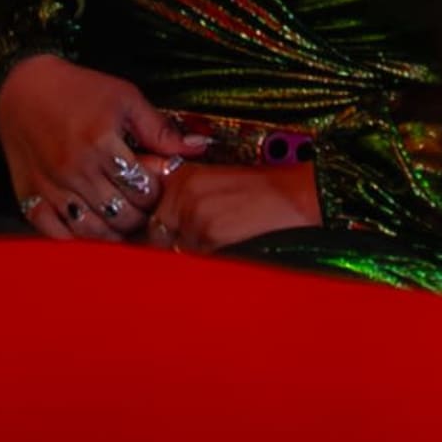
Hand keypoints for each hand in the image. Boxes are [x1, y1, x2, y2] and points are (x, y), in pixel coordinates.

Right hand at [0, 50, 200, 240]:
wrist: (21, 87)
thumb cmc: (77, 90)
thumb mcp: (124, 98)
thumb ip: (160, 129)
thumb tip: (198, 147)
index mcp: (102, 142)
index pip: (145, 189)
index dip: (157, 192)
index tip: (155, 185)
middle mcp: (76, 168)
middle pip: (123, 216)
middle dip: (140, 216)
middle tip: (143, 207)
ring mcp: (51, 186)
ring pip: (94, 231)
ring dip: (114, 233)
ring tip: (122, 220)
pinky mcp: (30, 197)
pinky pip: (56, 234)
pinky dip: (77, 238)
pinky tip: (91, 228)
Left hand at [144, 158, 321, 255]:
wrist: (296, 196)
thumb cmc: (261, 192)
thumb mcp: (214, 182)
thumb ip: (182, 198)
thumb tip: (157, 226)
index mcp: (181, 177)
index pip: (146, 212)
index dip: (149, 231)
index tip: (151, 241)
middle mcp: (182, 194)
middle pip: (154, 234)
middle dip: (166, 247)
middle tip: (185, 252)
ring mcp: (194, 215)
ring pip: (173, 251)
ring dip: (187, 257)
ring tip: (214, 251)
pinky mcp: (210, 235)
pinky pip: (194, 261)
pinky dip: (205, 264)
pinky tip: (225, 255)